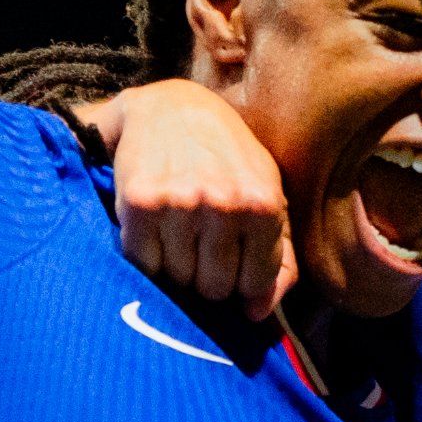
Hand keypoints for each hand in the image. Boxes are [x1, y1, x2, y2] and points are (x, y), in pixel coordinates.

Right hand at [96, 78, 292, 316]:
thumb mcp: (268, 197)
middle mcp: (223, 204)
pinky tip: (154, 227)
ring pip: (177, 280)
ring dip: (176, 265)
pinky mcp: (141, 204)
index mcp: (263, 205)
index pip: (252, 284)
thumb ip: (280, 261)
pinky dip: (146, 255)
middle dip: (207, 275)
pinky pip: (143, 264)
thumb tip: (257, 314)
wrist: (171, 108)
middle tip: (200, 242)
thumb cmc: (228, 160)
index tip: (231, 255)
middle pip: (213, 289)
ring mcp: (180, 204)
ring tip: (178, 229)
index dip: (240, 278)